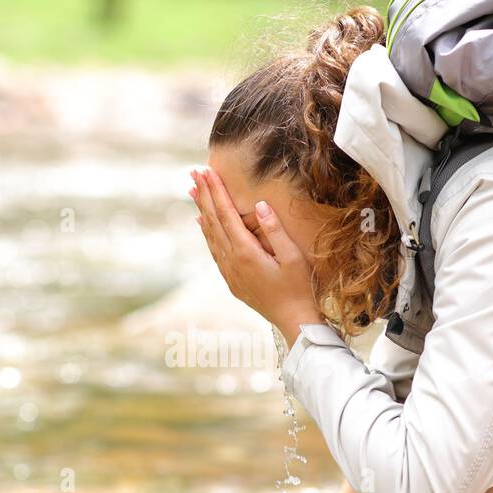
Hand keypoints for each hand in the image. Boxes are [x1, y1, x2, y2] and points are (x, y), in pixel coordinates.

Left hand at [190, 167, 322, 343]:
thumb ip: (275, 230)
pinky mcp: (232, 280)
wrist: (293, 321)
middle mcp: (232, 262)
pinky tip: (202, 223)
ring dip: (202, 211)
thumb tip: (260, 205)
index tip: (207, 171)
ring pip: (210, 236)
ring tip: (193, 191)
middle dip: (204, 195)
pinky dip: (207, 233)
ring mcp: (230, 272)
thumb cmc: (299, 289)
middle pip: (213, 222)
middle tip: (194, 173)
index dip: (216, 191)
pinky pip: (214, 250)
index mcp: (246, 253)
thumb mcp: (293, 257)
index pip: (226, 215)